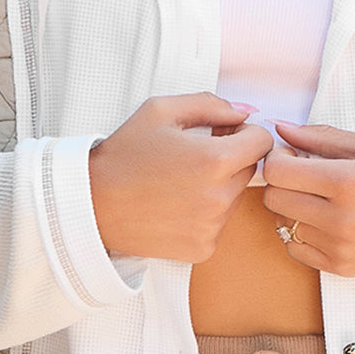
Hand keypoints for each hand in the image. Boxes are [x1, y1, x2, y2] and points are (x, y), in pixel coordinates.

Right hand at [89, 94, 273, 262]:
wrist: (91, 204)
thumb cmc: (123, 155)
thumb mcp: (162, 111)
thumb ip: (211, 105)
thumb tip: (246, 112)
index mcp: (214, 160)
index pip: (262, 142)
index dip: (244, 133)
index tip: (222, 134)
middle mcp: (219, 198)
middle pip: (251, 169)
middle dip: (230, 158)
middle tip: (193, 156)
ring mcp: (212, 227)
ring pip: (235, 197)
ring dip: (219, 186)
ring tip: (179, 182)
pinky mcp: (202, 248)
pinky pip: (220, 223)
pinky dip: (205, 213)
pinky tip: (176, 205)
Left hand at [262, 121, 354, 294]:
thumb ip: (323, 137)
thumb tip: (282, 129)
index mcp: (348, 182)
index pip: (278, 172)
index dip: (277, 158)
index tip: (292, 154)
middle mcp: (340, 219)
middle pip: (274, 198)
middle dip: (281, 181)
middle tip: (303, 173)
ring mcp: (338, 247)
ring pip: (282, 223)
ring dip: (291, 206)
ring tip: (318, 197)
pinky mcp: (340, 267)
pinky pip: (295, 248)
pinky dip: (300, 232)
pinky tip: (323, 220)